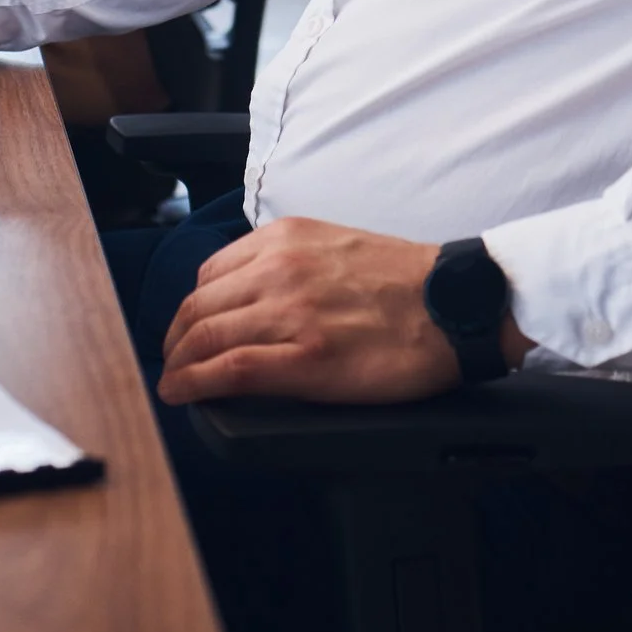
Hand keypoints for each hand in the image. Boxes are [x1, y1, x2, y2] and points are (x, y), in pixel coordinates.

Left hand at [157, 218, 520, 405]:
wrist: (458, 303)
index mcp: (286, 239)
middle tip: (173, 360)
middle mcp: (279, 269)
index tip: (188, 326)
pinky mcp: (305, 359)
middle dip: (176, 338)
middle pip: (199, 305)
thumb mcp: (337, 246)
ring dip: (178, 363)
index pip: (211, 272)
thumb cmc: (409, 280)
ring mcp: (290, 313)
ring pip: (205, 336)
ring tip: (174, 381)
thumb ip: (293, 260)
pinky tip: (181, 393)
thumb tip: (258, 293)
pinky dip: (193, 382)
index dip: (192, 306)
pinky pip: (229, 369)